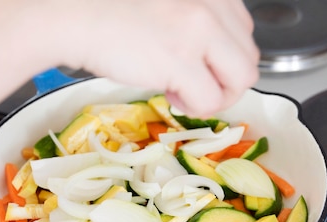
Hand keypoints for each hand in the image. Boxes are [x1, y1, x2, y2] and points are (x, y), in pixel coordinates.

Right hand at [61, 0, 259, 116]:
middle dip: (225, 81)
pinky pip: (210, 100)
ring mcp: (199, 31)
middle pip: (248, 58)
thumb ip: (199, 21)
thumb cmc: (113, 11)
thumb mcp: (170, 5)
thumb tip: (217, 62)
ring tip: (186, 92)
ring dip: (217, 96)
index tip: (202, 66)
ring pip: (241, 80)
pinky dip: (193, 106)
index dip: (224, 58)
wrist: (77, 15)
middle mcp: (212, 6)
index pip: (244, 32)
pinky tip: (169, 93)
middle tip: (196, 85)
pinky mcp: (181, 59)